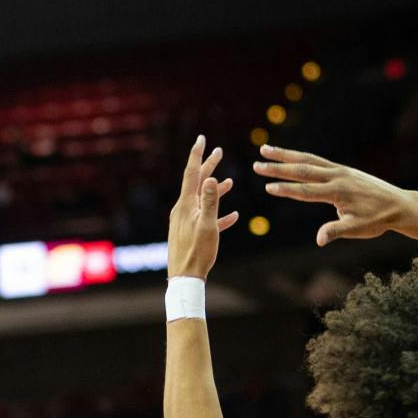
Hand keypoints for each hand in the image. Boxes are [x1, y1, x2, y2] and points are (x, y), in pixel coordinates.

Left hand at [166, 136, 237, 278]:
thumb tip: (212, 178)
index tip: (202, 138)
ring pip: (203, 200)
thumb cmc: (196, 253)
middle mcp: (183, 210)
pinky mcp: (192, 233)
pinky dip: (219, 214)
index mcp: (186, 205)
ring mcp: (186, 221)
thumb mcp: (207, 225)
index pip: (191, 173)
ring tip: (230, 181)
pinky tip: (234, 216)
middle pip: (197, 183)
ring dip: (216, 189)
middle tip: (218, 151)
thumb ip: (211, 202)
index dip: (197, 154)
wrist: (184, 278)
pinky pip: (207, 219)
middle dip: (208, 166)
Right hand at [254, 145, 412, 245]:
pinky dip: (300, 157)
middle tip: (257, 164)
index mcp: (338, 192)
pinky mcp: (342, 169)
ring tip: (265, 149)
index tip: (268, 187)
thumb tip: (319, 240)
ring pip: (307, 160)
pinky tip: (288, 156)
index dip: (286, 190)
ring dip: (285, 155)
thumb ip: (337, 231)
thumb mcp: (358, 229)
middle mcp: (337, 176)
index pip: (307, 191)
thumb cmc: (377, 220)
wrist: (397, 204)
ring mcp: (339, 170)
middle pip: (303, 170)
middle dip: (278, 167)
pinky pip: (316, 161)